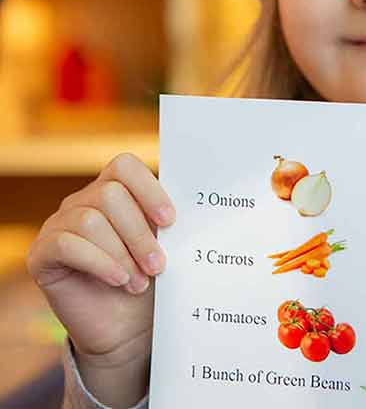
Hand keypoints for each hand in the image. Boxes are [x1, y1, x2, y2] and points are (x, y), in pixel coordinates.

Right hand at [27, 153, 174, 406]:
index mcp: (115, 191)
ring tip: (140, 282)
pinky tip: (118, 281)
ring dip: (122, 253)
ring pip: (90, 220)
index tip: (170, 221)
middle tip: (159, 266)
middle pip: (110, 194)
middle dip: (139, 233)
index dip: (148, 189)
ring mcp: (59, 226)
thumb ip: (166, 223)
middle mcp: (83, 202)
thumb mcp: (164, 247)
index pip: (125, 166)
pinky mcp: (43, 254)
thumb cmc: (150, 280)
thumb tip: (193, 206)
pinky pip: (67, 245)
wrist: (127, 329)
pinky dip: (99, 263)